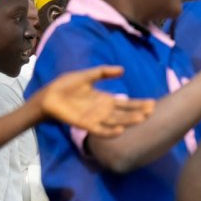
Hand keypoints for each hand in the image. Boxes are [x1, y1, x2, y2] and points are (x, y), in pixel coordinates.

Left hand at [32, 66, 155, 136]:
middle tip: (152, 111)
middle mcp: (103, 111)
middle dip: (138, 112)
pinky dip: (110, 131)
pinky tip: (120, 129)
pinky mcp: (85, 124)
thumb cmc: (66, 86)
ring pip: (116, 121)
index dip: (138, 104)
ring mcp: (95, 119)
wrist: (48, 96)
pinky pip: (100, 130)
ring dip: (129, 121)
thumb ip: (103, 72)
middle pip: (125, 113)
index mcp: (105, 100)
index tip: (152, 103)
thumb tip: (122, 70)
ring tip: (141, 118)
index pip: (126, 103)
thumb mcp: (87, 76)